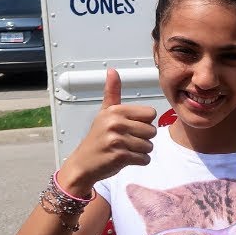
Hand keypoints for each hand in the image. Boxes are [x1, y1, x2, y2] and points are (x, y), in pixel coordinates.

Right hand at [58, 68, 155, 194]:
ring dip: (141, 151)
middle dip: (143, 138)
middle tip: (126, 141)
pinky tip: (125, 159)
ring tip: (124, 149)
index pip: (151, 113)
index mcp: (115, 111)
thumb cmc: (98, 138)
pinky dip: (139, 161)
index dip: (144, 122)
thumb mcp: (104, 113)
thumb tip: (112, 70)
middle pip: (152, 131)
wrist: (83, 164)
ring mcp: (117, 140)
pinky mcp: (120, 156)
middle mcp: (115, 123)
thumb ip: (112, 93)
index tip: (129, 127)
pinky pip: (145, 158)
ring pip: (149, 146)